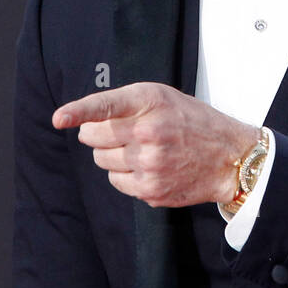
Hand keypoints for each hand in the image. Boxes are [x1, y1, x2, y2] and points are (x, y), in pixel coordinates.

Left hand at [53, 82, 259, 207]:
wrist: (228, 156)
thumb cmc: (192, 122)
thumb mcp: (163, 98)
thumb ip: (127, 104)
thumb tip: (86, 121)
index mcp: (150, 103)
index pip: (106, 106)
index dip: (78, 111)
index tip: (59, 118)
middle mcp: (148, 133)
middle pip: (94, 137)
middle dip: (98, 133)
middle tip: (121, 132)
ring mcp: (149, 164)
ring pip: (101, 161)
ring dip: (111, 154)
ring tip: (139, 149)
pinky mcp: (150, 190)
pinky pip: (116, 182)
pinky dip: (124, 174)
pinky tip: (147, 166)